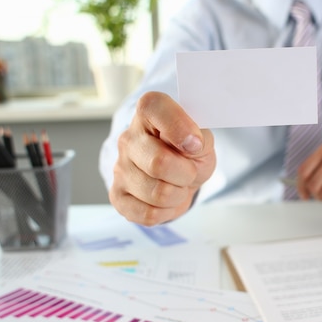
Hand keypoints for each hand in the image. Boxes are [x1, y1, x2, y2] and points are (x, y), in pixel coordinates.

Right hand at [109, 92, 215, 225]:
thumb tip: (191, 144)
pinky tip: (167, 200)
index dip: (180, 128)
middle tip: (189, 170)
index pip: (154, 107)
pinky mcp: (118, 196)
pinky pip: (148, 213)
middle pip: (158, 163)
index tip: (195, 143)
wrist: (181, 174)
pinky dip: (167, 211)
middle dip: (186, 173)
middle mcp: (128, 138)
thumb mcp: (204, 138)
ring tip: (178, 184)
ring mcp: (120, 168)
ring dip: (179, 194)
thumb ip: (200, 135)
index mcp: (148, 112)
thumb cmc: (189, 152)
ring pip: (157, 193)